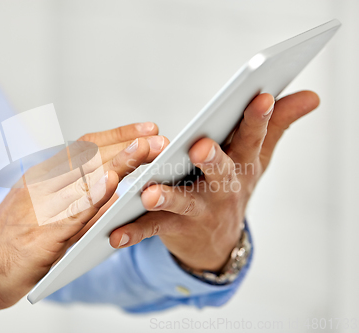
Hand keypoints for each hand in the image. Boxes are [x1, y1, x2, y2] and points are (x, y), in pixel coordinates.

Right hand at [0, 122, 168, 312]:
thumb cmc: (11, 243)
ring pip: (84, 177)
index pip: (84, 147)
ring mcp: (39, 207)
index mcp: (41, 177)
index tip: (145, 129)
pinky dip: (94, 196)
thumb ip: (71, 196)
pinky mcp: (40, 234)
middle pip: (89, 156)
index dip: (117, 135)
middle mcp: (40, 184)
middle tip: (158, 137)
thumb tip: (110, 185)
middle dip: (127, 144)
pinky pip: (72, 212)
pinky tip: (114, 185)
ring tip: (148, 150)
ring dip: (119, 161)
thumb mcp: (41, 211)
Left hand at [109, 91, 319, 271]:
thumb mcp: (257, 158)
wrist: (216, 240)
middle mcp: (222, 188)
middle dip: (212, 159)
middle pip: (219, 171)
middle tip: (200, 146)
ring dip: (166, 197)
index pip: (252, 138)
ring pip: (182, 202)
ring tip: (148, 192)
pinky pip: (153, 229)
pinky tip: (115, 233)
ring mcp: (199, 211)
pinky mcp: (174, 228)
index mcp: (240, 165)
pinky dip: (134, 231)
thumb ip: (277, 125)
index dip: (258, 119)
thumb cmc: (233, 185)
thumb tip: (311, 95)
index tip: (262, 95)